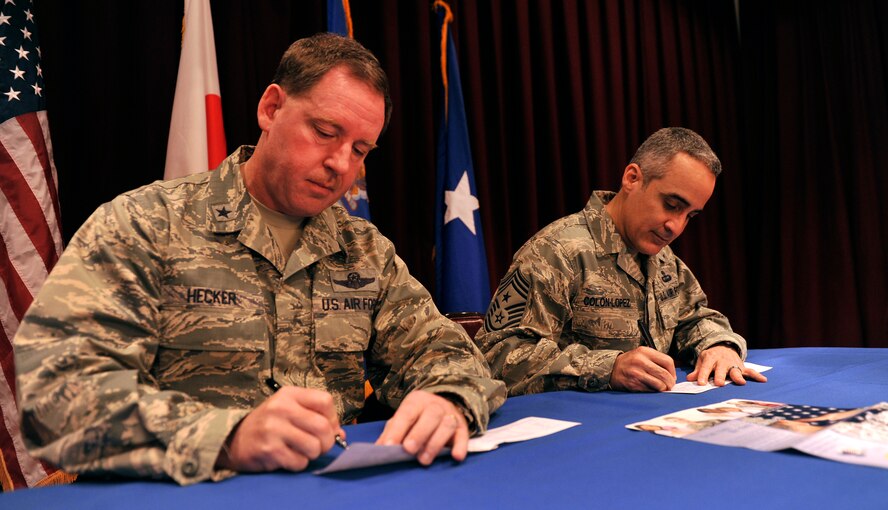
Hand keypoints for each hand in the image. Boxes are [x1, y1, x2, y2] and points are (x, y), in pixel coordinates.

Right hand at [217, 386, 343, 471]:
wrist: (233, 439)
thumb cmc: (268, 424)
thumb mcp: (289, 411)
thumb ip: (315, 417)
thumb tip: (340, 434)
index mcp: (289, 394)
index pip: (325, 401)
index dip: (333, 418)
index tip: (328, 428)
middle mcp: (281, 408)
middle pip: (323, 427)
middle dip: (326, 442)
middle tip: (318, 446)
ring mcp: (274, 429)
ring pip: (314, 447)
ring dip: (312, 454)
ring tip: (301, 451)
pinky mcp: (269, 450)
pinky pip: (299, 462)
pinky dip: (298, 464)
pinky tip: (287, 458)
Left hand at [376, 390, 468, 465]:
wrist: (443, 407)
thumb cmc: (417, 418)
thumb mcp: (402, 420)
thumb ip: (390, 433)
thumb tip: (377, 450)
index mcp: (417, 401)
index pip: (407, 413)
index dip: (398, 429)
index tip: (389, 446)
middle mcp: (435, 405)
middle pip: (430, 416)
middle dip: (419, 434)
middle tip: (409, 450)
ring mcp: (451, 415)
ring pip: (447, 425)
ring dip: (435, 443)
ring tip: (424, 460)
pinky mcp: (462, 428)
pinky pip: (463, 435)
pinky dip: (460, 446)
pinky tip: (455, 456)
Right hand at [610, 347, 676, 391]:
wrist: (611, 369)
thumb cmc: (630, 363)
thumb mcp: (642, 355)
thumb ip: (657, 361)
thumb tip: (672, 376)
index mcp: (645, 352)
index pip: (668, 361)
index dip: (673, 372)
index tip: (672, 376)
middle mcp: (640, 361)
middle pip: (664, 374)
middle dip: (670, 383)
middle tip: (669, 386)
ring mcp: (636, 373)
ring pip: (659, 385)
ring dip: (663, 389)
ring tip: (661, 388)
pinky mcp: (633, 384)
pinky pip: (650, 391)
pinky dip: (653, 392)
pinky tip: (650, 389)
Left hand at [687, 344, 767, 385]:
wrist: (723, 346)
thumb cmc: (711, 357)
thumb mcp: (702, 361)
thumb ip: (697, 371)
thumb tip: (689, 379)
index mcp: (711, 358)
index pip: (705, 367)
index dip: (702, 375)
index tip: (700, 383)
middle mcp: (723, 361)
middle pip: (721, 369)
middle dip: (720, 376)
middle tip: (719, 383)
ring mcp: (734, 364)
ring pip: (736, 370)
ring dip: (738, 376)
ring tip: (741, 382)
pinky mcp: (742, 367)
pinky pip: (750, 371)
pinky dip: (757, 375)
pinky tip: (763, 380)